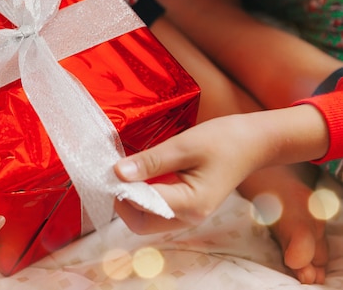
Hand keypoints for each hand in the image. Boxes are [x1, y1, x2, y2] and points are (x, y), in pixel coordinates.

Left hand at [113, 114, 261, 233]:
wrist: (254, 142)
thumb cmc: (224, 140)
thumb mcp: (183, 146)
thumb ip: (150, 161)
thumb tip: (117, 173)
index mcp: (190, 205)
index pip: (142, 208)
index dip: (121, 191)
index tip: (109, 170)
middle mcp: (188, 217)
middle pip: (141, 223)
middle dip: (122, 201)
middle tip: (114, 172)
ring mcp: (188, 214)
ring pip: (147, 218)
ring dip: (131, 199)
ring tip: (126, 171)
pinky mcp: (186, 206)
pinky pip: (156, 208)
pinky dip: (143, 195)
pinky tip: (140, 173)